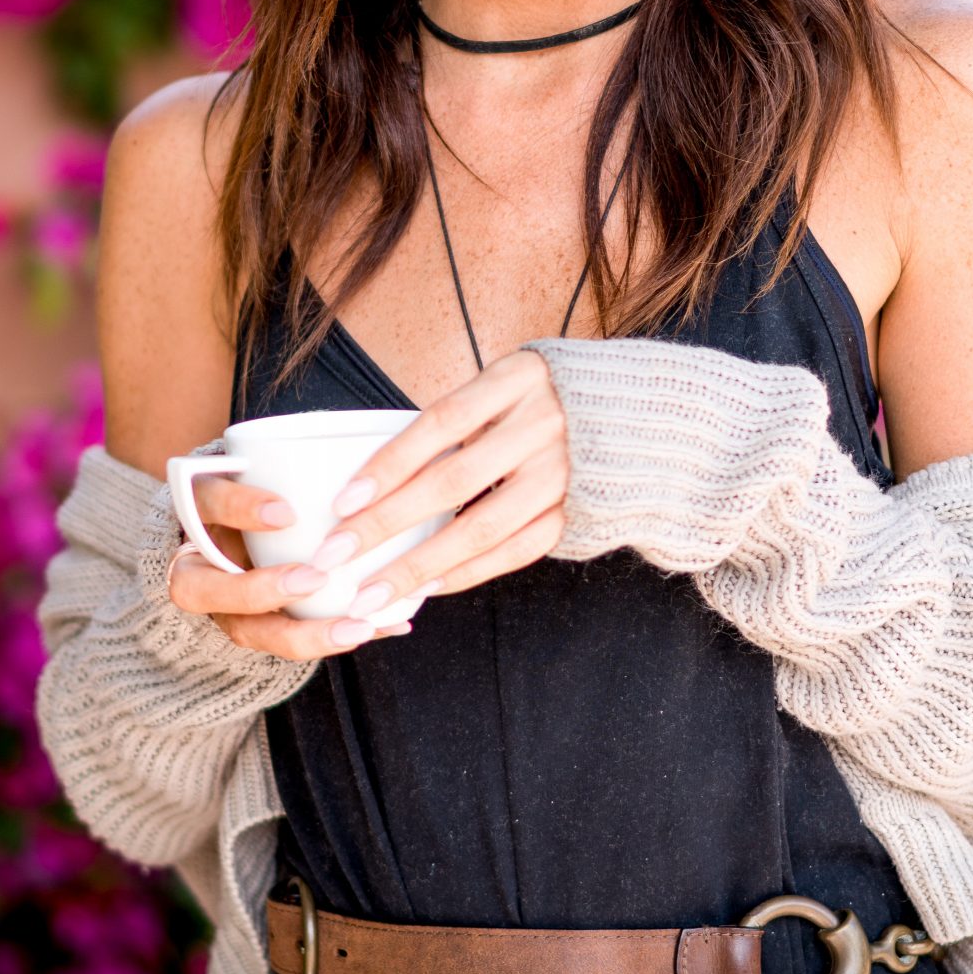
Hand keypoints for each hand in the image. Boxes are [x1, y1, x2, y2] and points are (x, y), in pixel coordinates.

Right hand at [164, 476, 415, 657]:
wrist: (225, 531)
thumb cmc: (256, 484)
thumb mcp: (257, 463)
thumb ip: (285, 458)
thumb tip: (349, 444)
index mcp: (198, 510)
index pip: (207, 505)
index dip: (241, 509)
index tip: (287, 512)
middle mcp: (197, 564)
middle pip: (204, 589)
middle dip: (260, 589)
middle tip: (314, 578)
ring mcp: (220, 605)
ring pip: (247, 631)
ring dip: (306, 635)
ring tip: (360, 626)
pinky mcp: (251, 630)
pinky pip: (288, 644)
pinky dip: (338, 637)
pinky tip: (390, 626)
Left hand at [301, 347, 569, 619]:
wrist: (637, 415)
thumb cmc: (544, 397)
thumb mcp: (506, 383)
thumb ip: (457, 419)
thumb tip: (377, 474)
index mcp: (517, 379)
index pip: (440, 423)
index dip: (389, 463)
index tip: (343, 502)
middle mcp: (544, 424)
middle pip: (453, 481)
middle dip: (387, 524)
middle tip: (335, 556)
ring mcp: (564, 473)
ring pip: (481, 528)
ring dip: (419, 566)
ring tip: (371, 594)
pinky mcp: (576, 513)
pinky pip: (514, 551)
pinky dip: (467, 573)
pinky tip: (428, 588)